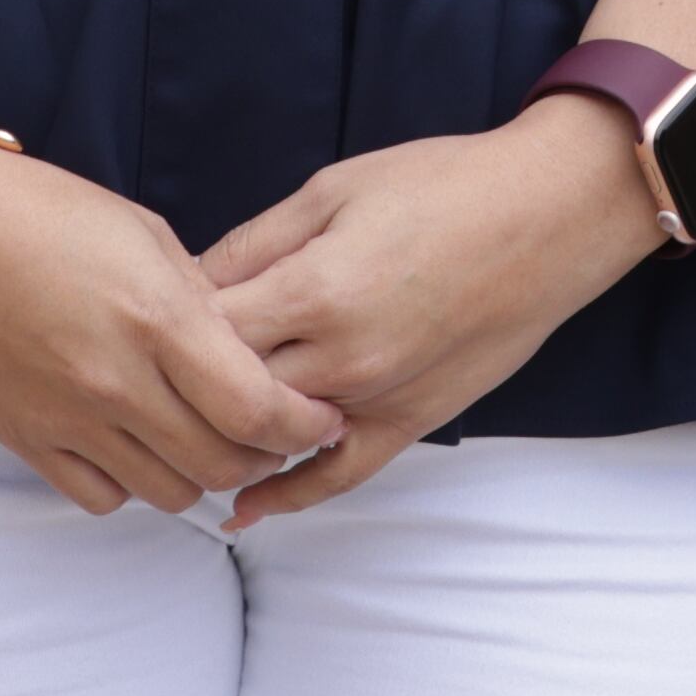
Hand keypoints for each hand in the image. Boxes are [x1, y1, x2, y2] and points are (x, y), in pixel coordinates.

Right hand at [0, 144, 342, 517]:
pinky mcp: (27, 438)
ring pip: (170, 493)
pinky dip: (134, 484)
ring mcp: (69, 418)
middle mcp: (117, 381)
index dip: (303, 425)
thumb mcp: (146, 236)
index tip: (320, 418)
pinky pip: (102, 497)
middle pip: (223, 463)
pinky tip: (140, 447)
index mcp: (159, 319)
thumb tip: (246, 355)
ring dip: (203, 474)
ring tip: (209, 441)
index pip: (258, 410)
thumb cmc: (47, 213)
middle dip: (265, 455)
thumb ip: (203, 302)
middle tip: (275, 435)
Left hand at [198, 101, 670, 527]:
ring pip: (271, 441)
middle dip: (184, 381)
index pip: (201, 331)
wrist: (549, 216)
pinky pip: (337, 477)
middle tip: (154, 366)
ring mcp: (377, 400)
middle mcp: (340, 360)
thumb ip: (256, 243)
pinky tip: (240, 508)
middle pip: (227, 393)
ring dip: (223, 434)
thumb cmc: (445, 187)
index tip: (145, 309)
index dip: (164, 322)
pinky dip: (285, 498)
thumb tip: (188, 282)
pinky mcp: (411, 422)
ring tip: (177, 426)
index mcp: (314, 291)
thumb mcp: (334, 189)